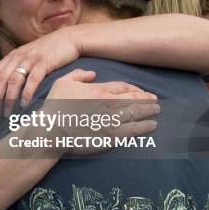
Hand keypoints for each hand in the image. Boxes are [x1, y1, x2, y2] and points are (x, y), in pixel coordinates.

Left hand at [0, 29, 79, 115]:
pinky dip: (26, 93)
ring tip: (8, 113)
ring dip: (9, 99)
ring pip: (14, 81)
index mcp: (13, 55)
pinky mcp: (44, 62)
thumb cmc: (49, 51)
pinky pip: (32, 80)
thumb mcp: (29, 56)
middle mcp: (19, 56)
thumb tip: (6, 86)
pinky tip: (24, 104)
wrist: (69, 38)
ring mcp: (31, 59)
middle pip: (1, 79)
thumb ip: (18, 67)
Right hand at [31, 69, 158, 155]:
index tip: (140, 91)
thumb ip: (78, 74)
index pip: (122, 87)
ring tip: (156, 110)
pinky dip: (144, 127)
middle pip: (133, 99)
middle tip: (155, 100)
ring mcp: (111, 120)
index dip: (134, 89)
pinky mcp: (111, 136)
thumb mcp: (62, 82)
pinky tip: (151, 125)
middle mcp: (108, 104)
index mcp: (98, 90)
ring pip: (136, 113)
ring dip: (148, 111)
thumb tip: (93, 73)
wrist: (52, 130)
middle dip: (146, 99)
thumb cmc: (55, 106)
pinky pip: (133, 130)